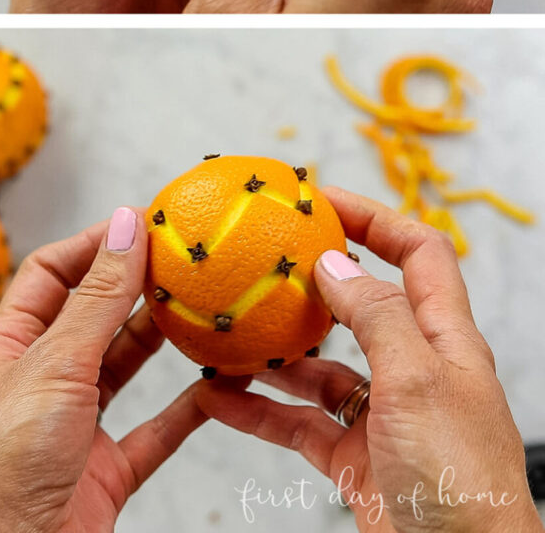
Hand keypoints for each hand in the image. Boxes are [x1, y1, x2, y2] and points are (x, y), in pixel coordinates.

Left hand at [0, 209, 204, 532]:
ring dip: (166, 337)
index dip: (97, 243)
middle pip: (96, 313)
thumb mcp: (51, 368)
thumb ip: (95, 299)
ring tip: (205, 304)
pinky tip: (219, 383)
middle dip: (139, 284)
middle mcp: (43, 380)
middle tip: (187, 257)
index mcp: (11, 347)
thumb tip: (124, 227)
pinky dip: (190, 407)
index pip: (52, 272)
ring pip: (128, 366)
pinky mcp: (106, 472)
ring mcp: (76, 426)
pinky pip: (157, 429)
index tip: (146, 223)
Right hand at [196, 188, 538, 532]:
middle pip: (361, 302)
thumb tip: (334, 261)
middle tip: (263, 257)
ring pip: (321, 364)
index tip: (320, 200)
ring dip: (275, 347)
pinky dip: (260, 409)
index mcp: (444, 336)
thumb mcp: (417, 380)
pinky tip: (220, 399)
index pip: (418, 251)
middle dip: (313, 277)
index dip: (374, 217)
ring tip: (229, 327)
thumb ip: (375, 315)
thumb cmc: (461, 481)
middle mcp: (414, 366)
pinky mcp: (355, 456)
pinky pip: (299, 421)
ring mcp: (383, 412)